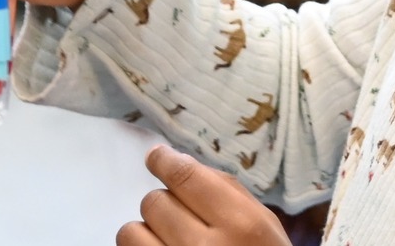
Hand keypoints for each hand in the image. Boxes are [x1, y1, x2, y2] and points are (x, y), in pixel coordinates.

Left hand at [116, 146, 289, 245]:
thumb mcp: (264, 227)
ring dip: (145, 234)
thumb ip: (226, 191)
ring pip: (130, 231)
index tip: (157, 158)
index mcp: (241, 226)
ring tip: (169, 245)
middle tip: (184, 222)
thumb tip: (174, 159)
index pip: (183, 175)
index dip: (163, 161)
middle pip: (154, 201)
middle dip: (165, 207)